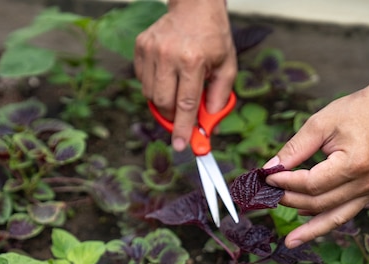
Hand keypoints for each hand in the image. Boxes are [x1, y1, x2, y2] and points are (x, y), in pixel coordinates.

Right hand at [134, 0, 236, 150]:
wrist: (195, 6)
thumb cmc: (213, 38)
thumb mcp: (227, 66)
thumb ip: (219, 97)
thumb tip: (207, 124)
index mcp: (194, 60)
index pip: (186, 104)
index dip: (183, 128)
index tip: (180, 146)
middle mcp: (169, 55)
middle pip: (163, 102)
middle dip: (172, 116)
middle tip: (180, 118)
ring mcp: (152, 49)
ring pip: (149, 94)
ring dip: (163, 100)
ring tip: (176, 87)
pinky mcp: (141, 46)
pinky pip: (142, 79)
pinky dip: (154, 84)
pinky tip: (166, 74)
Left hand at [264, 85, 368, 247]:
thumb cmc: (356, 110)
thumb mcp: (320, 124)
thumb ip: (295, 149)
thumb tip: (270, 168)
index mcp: (354, 165)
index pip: (311, 184)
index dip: (286, 183)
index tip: (267, 177)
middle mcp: (367, 183)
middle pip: (320, 203)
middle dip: (291, 200)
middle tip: (268, 196)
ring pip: (335, 217)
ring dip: (311, 229)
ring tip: (290, 241)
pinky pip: (345, 211)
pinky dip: (325, 218)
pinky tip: (307, 223)